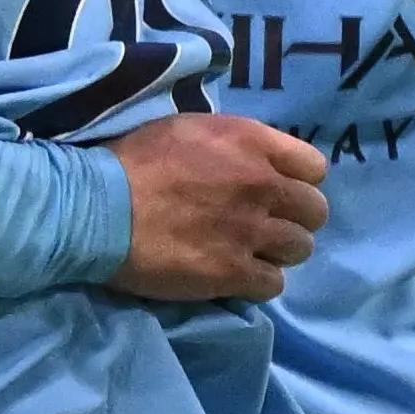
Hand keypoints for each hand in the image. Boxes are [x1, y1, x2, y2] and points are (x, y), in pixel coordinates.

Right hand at [105, 111, 329, 303]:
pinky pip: (273, 284)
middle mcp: (262, 184)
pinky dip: (258, 282)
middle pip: (315, 211)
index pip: (314, 167)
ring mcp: (250, 230)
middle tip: (266, 225)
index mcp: (252, 142)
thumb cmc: (135, 161)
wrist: (99, 208)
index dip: (299, 181)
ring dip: (278, 251)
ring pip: (301, 248)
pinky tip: (235, 275)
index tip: (278, 190)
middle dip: (294, 218)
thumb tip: (255, 161)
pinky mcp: (233, 271)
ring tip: (250, 252)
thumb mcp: (192, 129)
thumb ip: (235, 145)